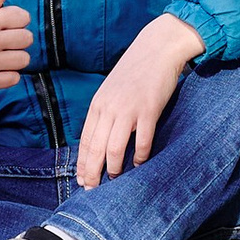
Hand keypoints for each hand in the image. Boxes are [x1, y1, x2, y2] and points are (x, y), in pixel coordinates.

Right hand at [0, 0, 32, 101]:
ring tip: (0, 55)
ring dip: (15, 58)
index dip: (16, 20)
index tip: (5, 24)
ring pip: (24, 59)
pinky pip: (15, 78)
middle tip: (3, 41)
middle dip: (18, 39)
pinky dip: (8, 75)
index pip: (24, 17)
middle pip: (27, 38)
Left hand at [75, 12, 203, 185]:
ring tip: (115, 181)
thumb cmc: (135, 71)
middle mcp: (109, 108)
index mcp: (98, 104)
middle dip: (92, 173)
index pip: (86, 141)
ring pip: (115, 148)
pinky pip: (142, 141)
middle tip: (92, 191)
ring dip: (114, 169)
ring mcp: (128, 109)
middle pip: (96, 149)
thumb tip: (100, 139)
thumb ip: (105, 112)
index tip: (81, 180)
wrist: (157, 48)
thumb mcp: (111, 90)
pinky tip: (139, 165)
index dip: (83, 163)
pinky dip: (140, 157)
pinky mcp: (149, 110)